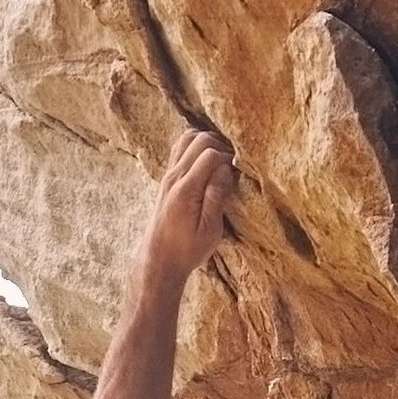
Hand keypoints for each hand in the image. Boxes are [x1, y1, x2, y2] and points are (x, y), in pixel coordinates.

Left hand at [142, 128, 235, 285]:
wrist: (159, 259)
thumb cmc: (187, 250)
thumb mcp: (210, 230)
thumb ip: (217, 197)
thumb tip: (226, 169)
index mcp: (186, 189)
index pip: (210, 154)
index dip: (229, 157)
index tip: (238, 172)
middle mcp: (174, 176)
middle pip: (198, 139)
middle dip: (220, 145)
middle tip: (232, 164)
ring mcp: (168, 175)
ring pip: (187, 138)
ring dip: (207, 142)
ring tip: (221, 160)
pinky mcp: (167, 178)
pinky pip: (180, 149)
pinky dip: (196, 147)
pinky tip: (207, 162)